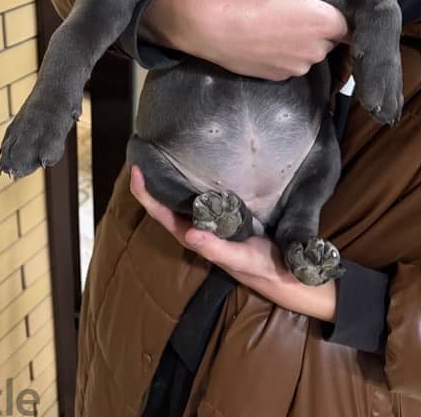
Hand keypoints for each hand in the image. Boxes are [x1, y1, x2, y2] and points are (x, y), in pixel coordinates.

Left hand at [130, 166, 336, 321]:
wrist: (284, 271)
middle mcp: (195, 226)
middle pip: (164, 202)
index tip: (136, 168)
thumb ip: (216, 249)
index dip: (144, 193)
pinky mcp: (223, 213)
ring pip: (181, 197)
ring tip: (163, 150)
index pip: (160, 213)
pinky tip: (196, 162)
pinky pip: (201, 194)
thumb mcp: (241, 258)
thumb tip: (190, 233)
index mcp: (192, 236)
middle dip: (151, 178)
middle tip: (145, 148)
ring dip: (170, 176)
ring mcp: (208, 220)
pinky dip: (193, 178)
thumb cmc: (260, 266)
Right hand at [139, 0, 348, 78]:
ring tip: (276, 26)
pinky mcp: (277, 77)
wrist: (206, 25)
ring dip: (301, 43)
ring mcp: (296, 66)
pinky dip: (284, 55)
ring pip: (310, 54)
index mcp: (321, 21)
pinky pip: (291, 65)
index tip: (320, 6)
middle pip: (329, 40)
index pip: (347, 23)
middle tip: (293, 11)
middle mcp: (314, 49)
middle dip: (318, 28)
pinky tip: (264, 39)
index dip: (335, 13)